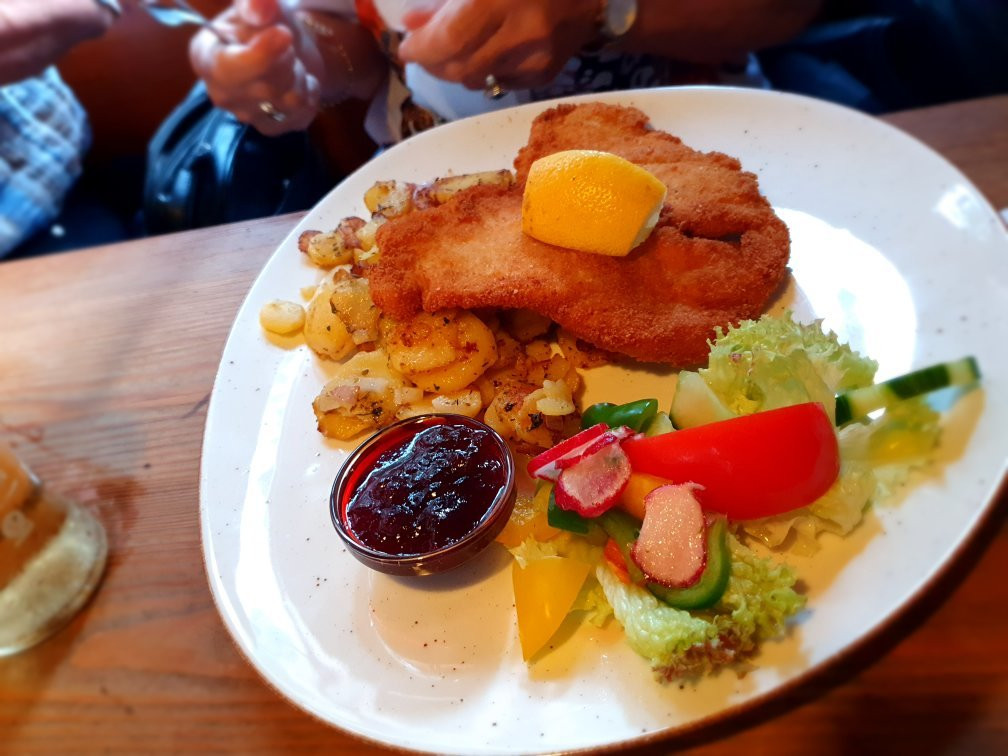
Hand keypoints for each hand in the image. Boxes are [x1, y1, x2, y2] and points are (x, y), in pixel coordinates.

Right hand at [189, 0, 320, 134]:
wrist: (287, 44)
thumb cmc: (266, 20)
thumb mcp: (262, 4)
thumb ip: (256, 2)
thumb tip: (259, 7)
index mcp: (204, 55)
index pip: (228, 69)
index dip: (262, 56)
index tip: (284, 34)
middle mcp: (220, 91)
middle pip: (265, 88)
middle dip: (287, 61)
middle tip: (286, 43)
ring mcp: (246, 115)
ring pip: (289, 102)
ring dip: (300, 76)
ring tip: (290, 61)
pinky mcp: (272, 128)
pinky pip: (303, 113)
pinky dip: (309, 93)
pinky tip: (298, 80)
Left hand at [397, 0, 600, 90]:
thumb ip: (446, 1)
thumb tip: (413, 24)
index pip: (450, 39)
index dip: (422, 48)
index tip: (406, 47)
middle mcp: (523, 34)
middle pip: (460, 68)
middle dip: (433, 64)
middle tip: (422, 52)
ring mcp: (536, 59)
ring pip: (476, 80)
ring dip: (454, 69)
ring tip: (448, 52)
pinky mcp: (544, 74)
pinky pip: (499, 84)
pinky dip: (482, 73)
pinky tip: (483, 54)